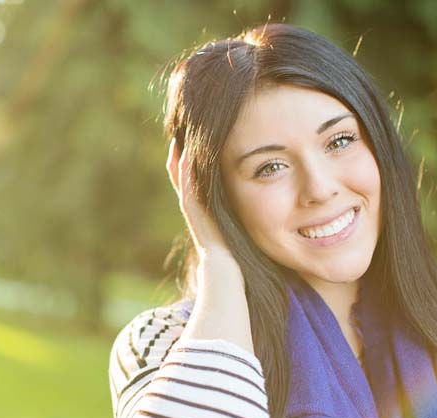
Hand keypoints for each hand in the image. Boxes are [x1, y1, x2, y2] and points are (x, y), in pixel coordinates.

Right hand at [165, 138, 232, 259]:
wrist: (226, 267)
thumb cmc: (233, 247)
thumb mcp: (237, 218)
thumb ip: (239, 205)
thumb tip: (258, 191)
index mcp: (203, 204)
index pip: (193, 176)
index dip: (190, 158)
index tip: (194, 137)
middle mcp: (194, 204)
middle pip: (181, 173)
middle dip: (180, 153)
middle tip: (179, 130)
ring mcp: (191, 208)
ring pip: (180, 177)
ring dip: (178, 158)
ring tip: (178, 137)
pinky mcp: (192, 212)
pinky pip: (186, 187)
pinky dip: (185, 171)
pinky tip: (186, 154)